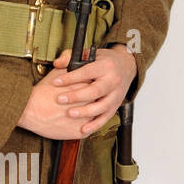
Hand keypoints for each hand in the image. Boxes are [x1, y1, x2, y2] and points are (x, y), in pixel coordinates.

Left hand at [17, 45, 136, 140]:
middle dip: (77, 96)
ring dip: (85, 112)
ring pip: (102, 106)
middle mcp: (113, 80)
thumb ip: (72, 56)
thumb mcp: (90, 54)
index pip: (87, 72)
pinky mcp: (116, 106)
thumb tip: (57, 64)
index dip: (71, 78)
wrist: (127, 66)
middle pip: (96, 90)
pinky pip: (106, 118)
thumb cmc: (105, 61)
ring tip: (70, 113)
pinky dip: (95, 125)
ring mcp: (116, 95)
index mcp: (106, 66)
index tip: (56, 82)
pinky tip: (83, 129)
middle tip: (60, 99)